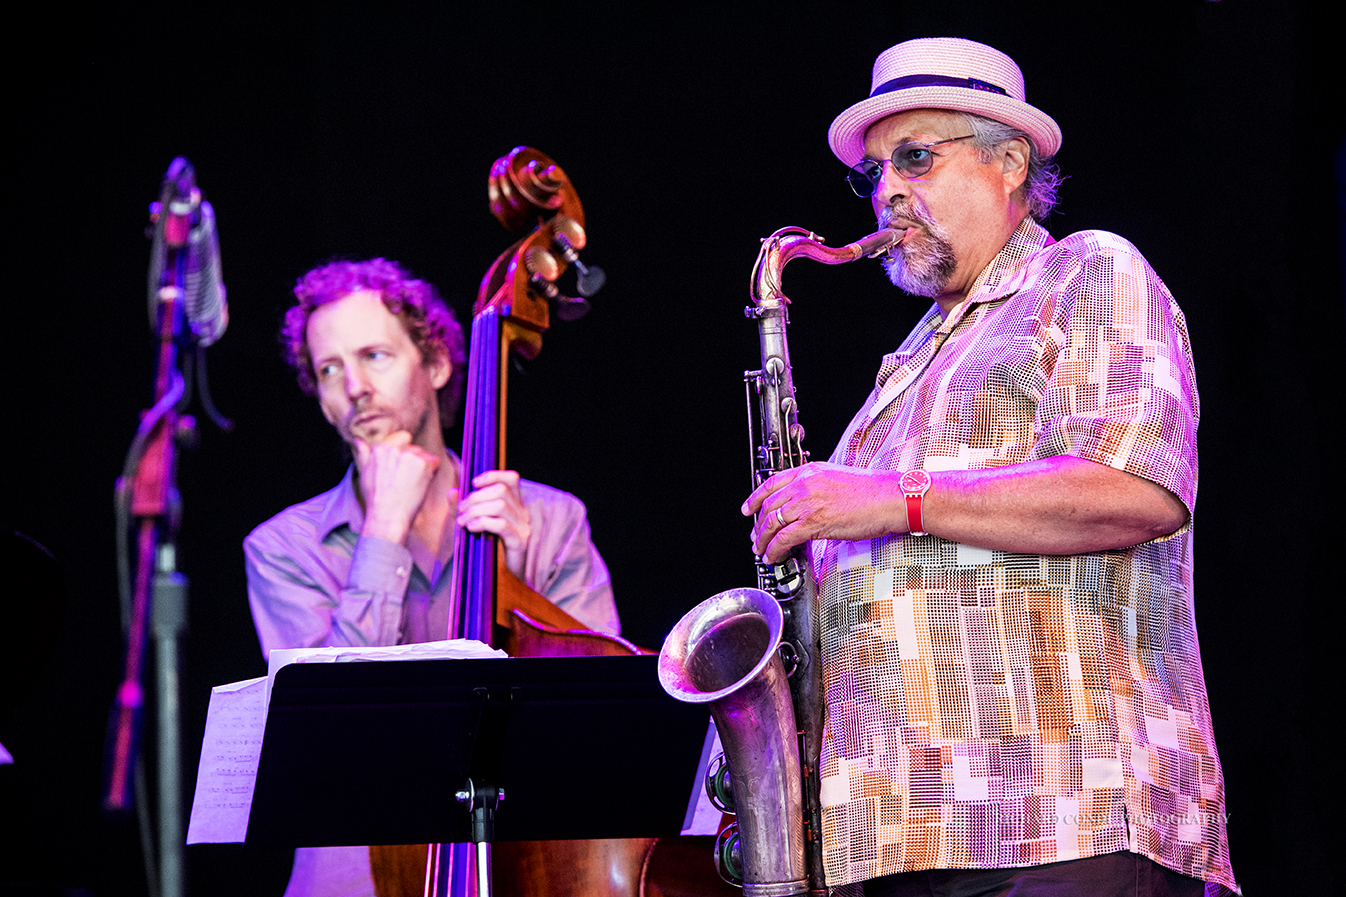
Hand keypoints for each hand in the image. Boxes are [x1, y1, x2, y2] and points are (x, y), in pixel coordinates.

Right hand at [355, 431, 441, 544]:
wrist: (387, 517)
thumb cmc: (376, 499)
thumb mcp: (365, 474)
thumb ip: (364, 454)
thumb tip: (358, 440)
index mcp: (380, 448)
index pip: (402, 438)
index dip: (405, 454)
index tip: (402, 469)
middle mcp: (394, 448)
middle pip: (414, 448)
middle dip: (414, 461)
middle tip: (406, 481)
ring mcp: (409, 455)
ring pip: (425, 455)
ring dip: (423, 467)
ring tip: (412, 485)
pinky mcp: (423, 463)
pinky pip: (434, 462)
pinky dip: (432, 472)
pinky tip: (421, 485)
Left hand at [457, 469, 531, 581]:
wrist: (508, 579)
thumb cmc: (491, 549)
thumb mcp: (477, 524)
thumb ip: (465, 508)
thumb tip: (452, 491)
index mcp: (515, 505)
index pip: (511, 479)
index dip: (493, 475)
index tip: (473, 483)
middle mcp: (522, 513)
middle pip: (501, 490)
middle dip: (475, 497)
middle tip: (460, 509)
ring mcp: (523, 527)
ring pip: (500, 506)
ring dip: (476, 510)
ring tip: (462, 521)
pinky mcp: (519, 542)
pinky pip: (501, 525)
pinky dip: (482, 523)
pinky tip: (471, 528)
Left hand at [742, 462, 906, 562]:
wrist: (891, 498)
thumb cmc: (873, 492)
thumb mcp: (838, 479)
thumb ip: (817, 487)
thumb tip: (806, 504)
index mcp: (810, 471)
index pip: (771, 483)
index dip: (755, 498)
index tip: (748, 509)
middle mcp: (805, 484)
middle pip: (769, 505)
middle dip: (758, 526)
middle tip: (756, 538)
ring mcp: (808, 502)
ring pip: (773, 523)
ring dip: (763, 540)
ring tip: (762, 551)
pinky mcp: (815, 521)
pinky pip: (785, 538)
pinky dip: (775, 549)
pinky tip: (774, 556)